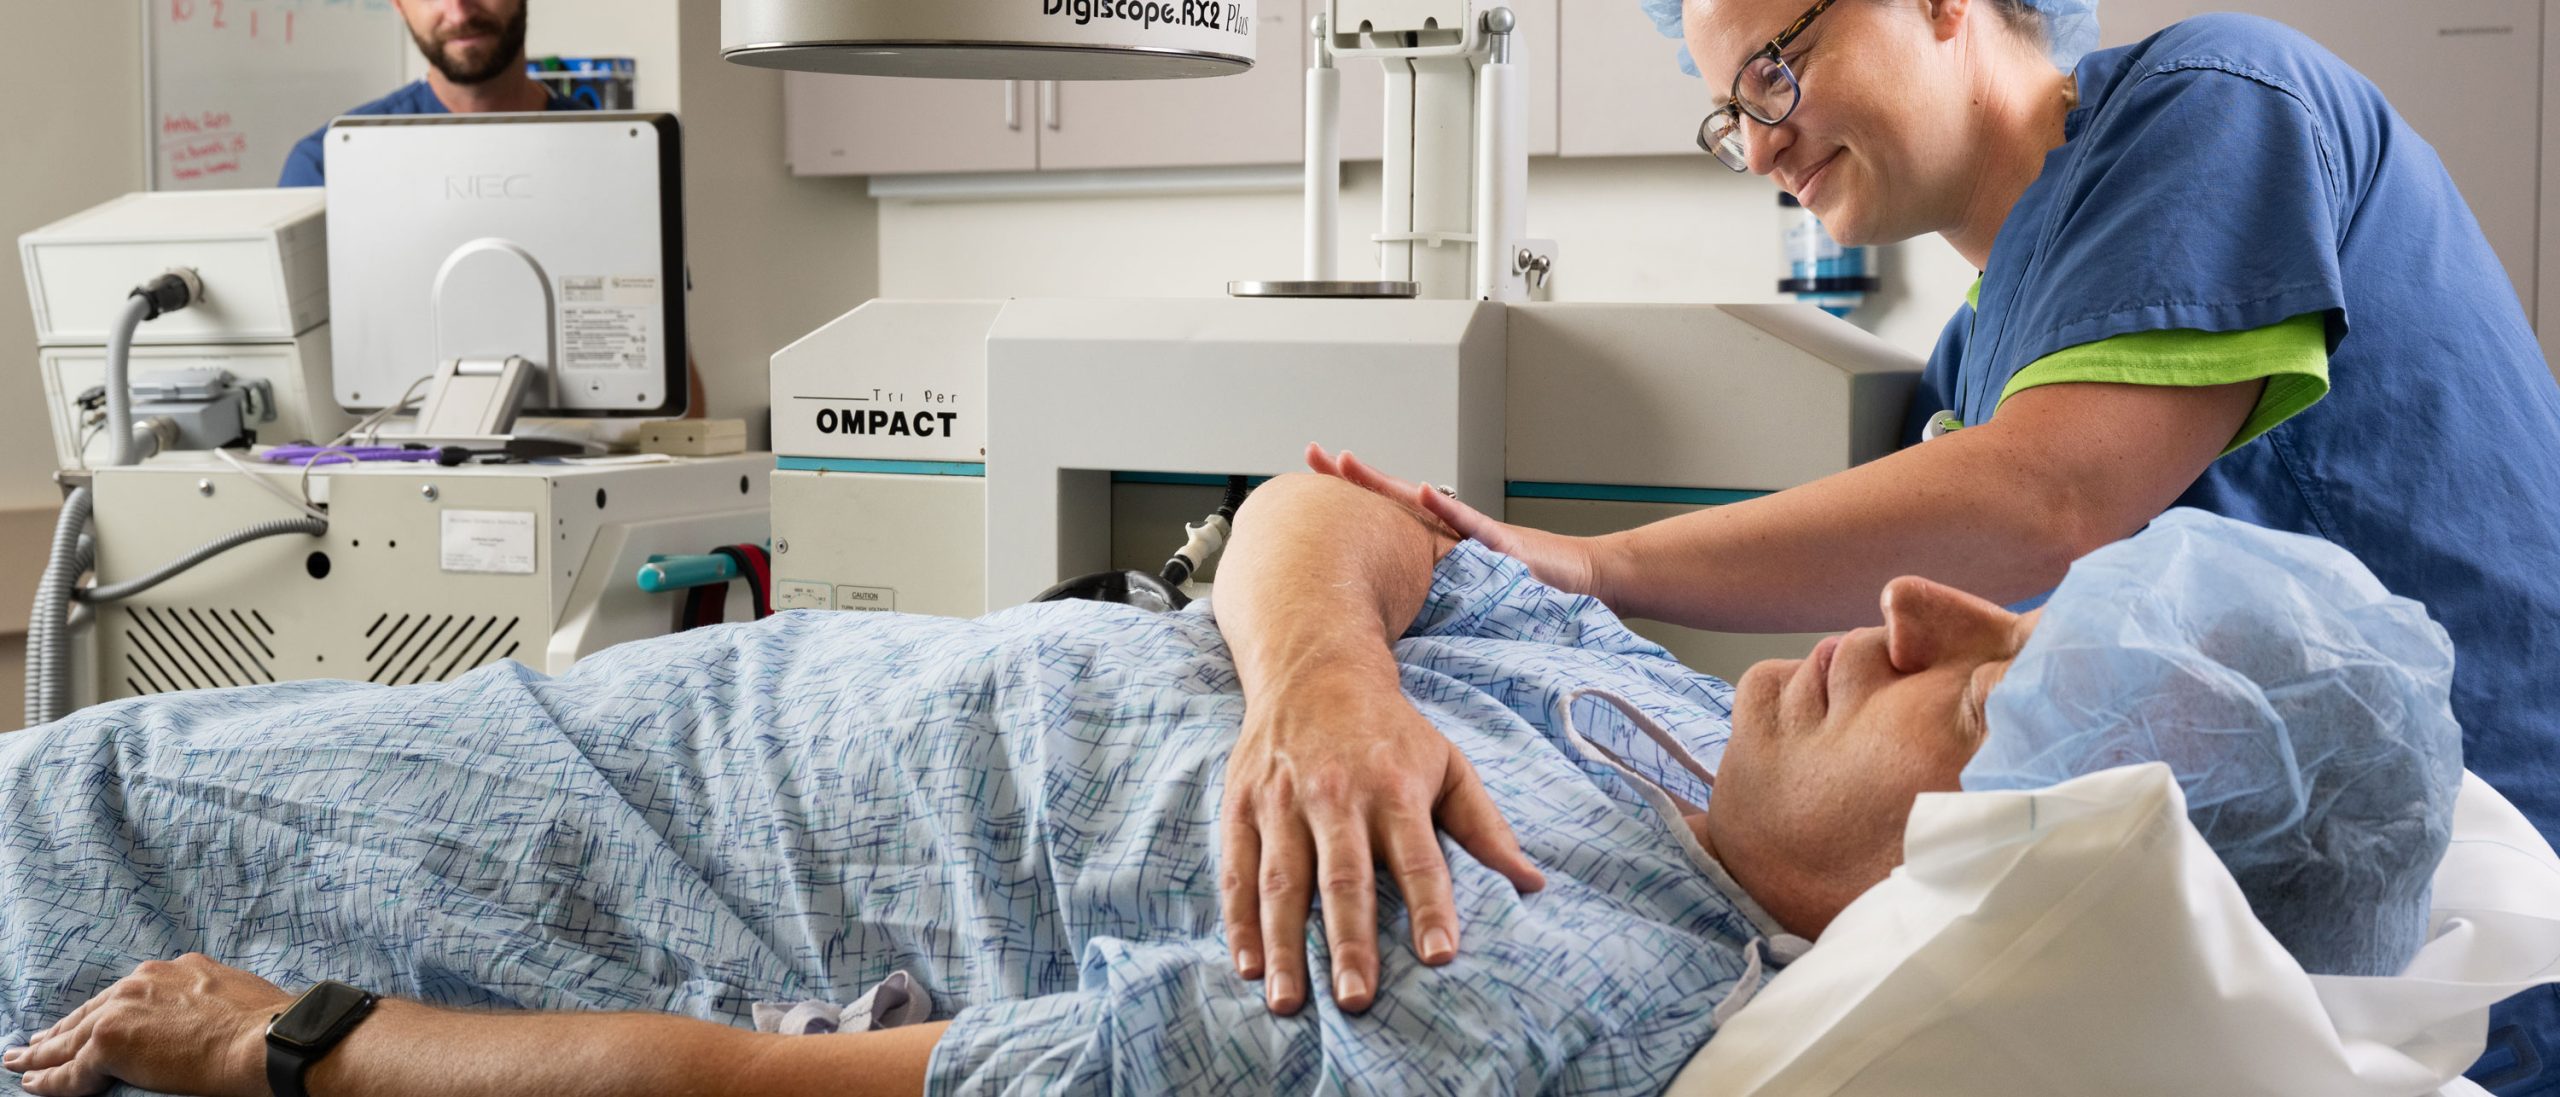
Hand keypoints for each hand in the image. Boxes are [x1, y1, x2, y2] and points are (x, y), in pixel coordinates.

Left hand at [5, 953, 287, 1096]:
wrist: (267, 1041)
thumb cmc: (267, 1025)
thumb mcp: (236, 995)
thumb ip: (210, 1001)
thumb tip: (213, 1019)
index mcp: (174, 970)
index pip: (125, 995)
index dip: (102, 1010)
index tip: (89, 1021)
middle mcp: (143, 981)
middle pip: (90, 1011)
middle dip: (62, 1028)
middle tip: (37, 1042)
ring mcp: (122, 1011)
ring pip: (70, 1037)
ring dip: (42, 1052)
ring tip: (20, 1061)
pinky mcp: (110, 1044)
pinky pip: (70, 1070)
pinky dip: (48, 1080)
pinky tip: (32, 1084)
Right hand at [1219, 668, 1544, 1016]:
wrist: (1313, 666)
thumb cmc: (1389, 730)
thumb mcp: (1447, 763)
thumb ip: (1485, 826)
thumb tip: (1532, 883)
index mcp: (1395, 788)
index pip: (1418, 858)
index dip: (1431, 907)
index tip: (1440, 957)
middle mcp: (1337, 796)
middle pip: (1344, 877)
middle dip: (1349, 942)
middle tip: (1357, 1000)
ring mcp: (1283, 801)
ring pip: (1283, 882)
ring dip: (1285, 945)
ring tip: (1290, 1002)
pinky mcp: (1243, 805)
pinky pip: (1238, 870)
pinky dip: (1239, 921)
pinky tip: (1248, 966)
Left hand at [1304, 444, 1608, 601]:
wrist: (1578, 578)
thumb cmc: (1519, 588)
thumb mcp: (1459, 597)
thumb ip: (1424, 601)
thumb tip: (1374, 629)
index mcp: (1433, 544)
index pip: (1381, 516)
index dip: (1344, 499)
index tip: (1306, 483)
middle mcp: (1447, 530)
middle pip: (1390, 497)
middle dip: (1351, 476)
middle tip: (1313, 454)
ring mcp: (1473, 532)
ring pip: (1420, 503)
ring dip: (1383, 483)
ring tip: (1348, 465)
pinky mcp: (1502, 544)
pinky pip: (1471, 524)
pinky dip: (1447, 509)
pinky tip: (1424, 492)